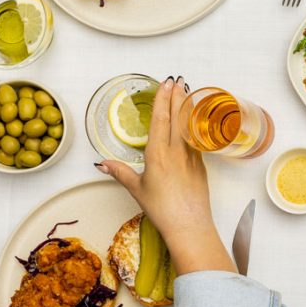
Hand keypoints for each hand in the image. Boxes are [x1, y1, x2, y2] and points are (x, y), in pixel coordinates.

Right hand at [97, 77, 234, 274]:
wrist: (189, 225)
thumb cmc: (162, 209)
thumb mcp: (137, 189)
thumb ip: (120, 172)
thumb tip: (102, 163)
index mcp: (158, 154)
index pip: (160, 120)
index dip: (162, 101)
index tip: (165, 85)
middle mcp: (176, 151)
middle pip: (178, 117)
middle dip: (178, 97)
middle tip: (177, 81)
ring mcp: (192, 156)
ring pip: (190, 125)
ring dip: (188, 108)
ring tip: (188, 92)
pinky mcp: (202, 164)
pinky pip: (198, 138)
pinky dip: (196, 125)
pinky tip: (196, 120)